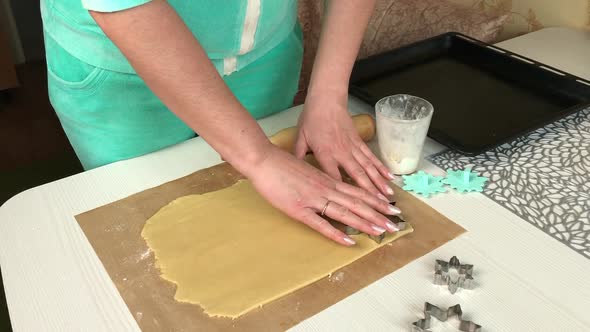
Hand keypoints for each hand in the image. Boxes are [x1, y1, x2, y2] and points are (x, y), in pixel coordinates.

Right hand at [244, 145, 400, 245]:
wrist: (264, 160)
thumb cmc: (281, 163)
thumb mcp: (306, 168)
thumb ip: (319, 179)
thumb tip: (330, 187)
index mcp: (328, 179)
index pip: (358, 191)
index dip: (376, 200)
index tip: (390, 207)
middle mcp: (326, 188)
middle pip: (358, 203)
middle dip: (378, 215)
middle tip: (395, 225)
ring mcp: (314, 199)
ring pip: (346, 212)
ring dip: (365, 223)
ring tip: (382, 231)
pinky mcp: (300, 210)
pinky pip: (322, 224)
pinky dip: (337, 233)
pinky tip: (349, 241)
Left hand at [294, 94, 394, 196]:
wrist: (327, 100)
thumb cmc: (311, 119)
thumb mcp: (300, 138)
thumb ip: (298, 156)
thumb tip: (294, 172)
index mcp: (325, 153)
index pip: (334, 176)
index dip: (342, 191)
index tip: (350, 205)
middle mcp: (341, 152)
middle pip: (357, 174)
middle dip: (369, 191)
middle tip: (379, 206)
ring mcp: (352, 147)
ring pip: (368, 167)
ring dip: (379, 182)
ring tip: (388, 196)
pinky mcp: (359, 142)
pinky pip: (371, 157)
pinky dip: (381, 167)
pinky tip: (389, 177)